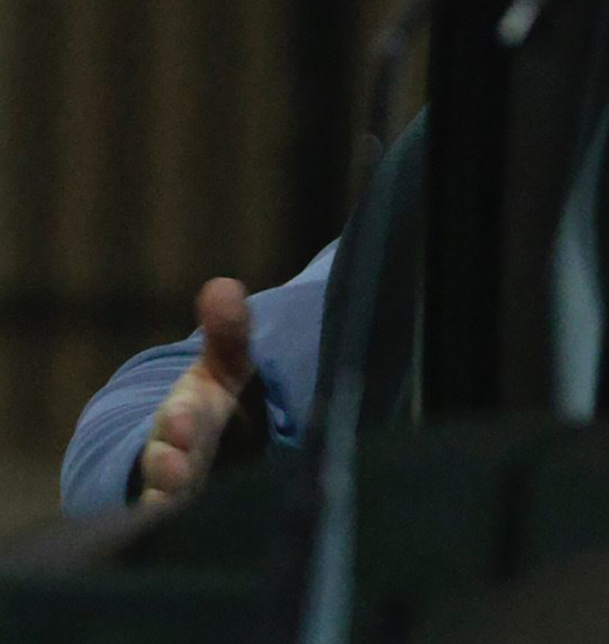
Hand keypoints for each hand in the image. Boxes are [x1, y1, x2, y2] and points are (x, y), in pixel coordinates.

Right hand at [137, 278, 252, 507]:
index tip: (183, 416)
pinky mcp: (197, 519)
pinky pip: (189, 529)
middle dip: (170, 464)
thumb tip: (225, 286)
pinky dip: (186, 530)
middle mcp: (177, 459)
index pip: (178, 420)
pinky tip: (196, 535)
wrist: (202, 454)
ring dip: (173, 502)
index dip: (180, 421)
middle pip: (167, 465)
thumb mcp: (225, 369)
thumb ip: (228, 334)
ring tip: (172, 505)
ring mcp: (185, 494)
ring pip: (171, 501)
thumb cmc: (218, 406)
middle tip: (175, 465)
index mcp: (185, 419)